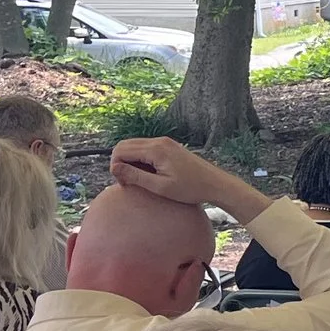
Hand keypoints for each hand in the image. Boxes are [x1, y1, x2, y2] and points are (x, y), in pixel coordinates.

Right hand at [109, 137, 267, 224]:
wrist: (216, 184)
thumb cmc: (190, 189)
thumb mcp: (160, 187)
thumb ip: (136, 176)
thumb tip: (114, 167)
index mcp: (156, 150)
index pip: (120, 150)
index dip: (115, 167)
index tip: (124, 183)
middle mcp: (159, 141)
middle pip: (125, 145)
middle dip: (120, 162)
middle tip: (127, 181)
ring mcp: (165, 142)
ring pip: (134, 146)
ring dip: (129, 161)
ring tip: (137, 179)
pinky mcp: (169, 146)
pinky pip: (146, 148)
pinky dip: (140, 159)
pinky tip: (147, 174)